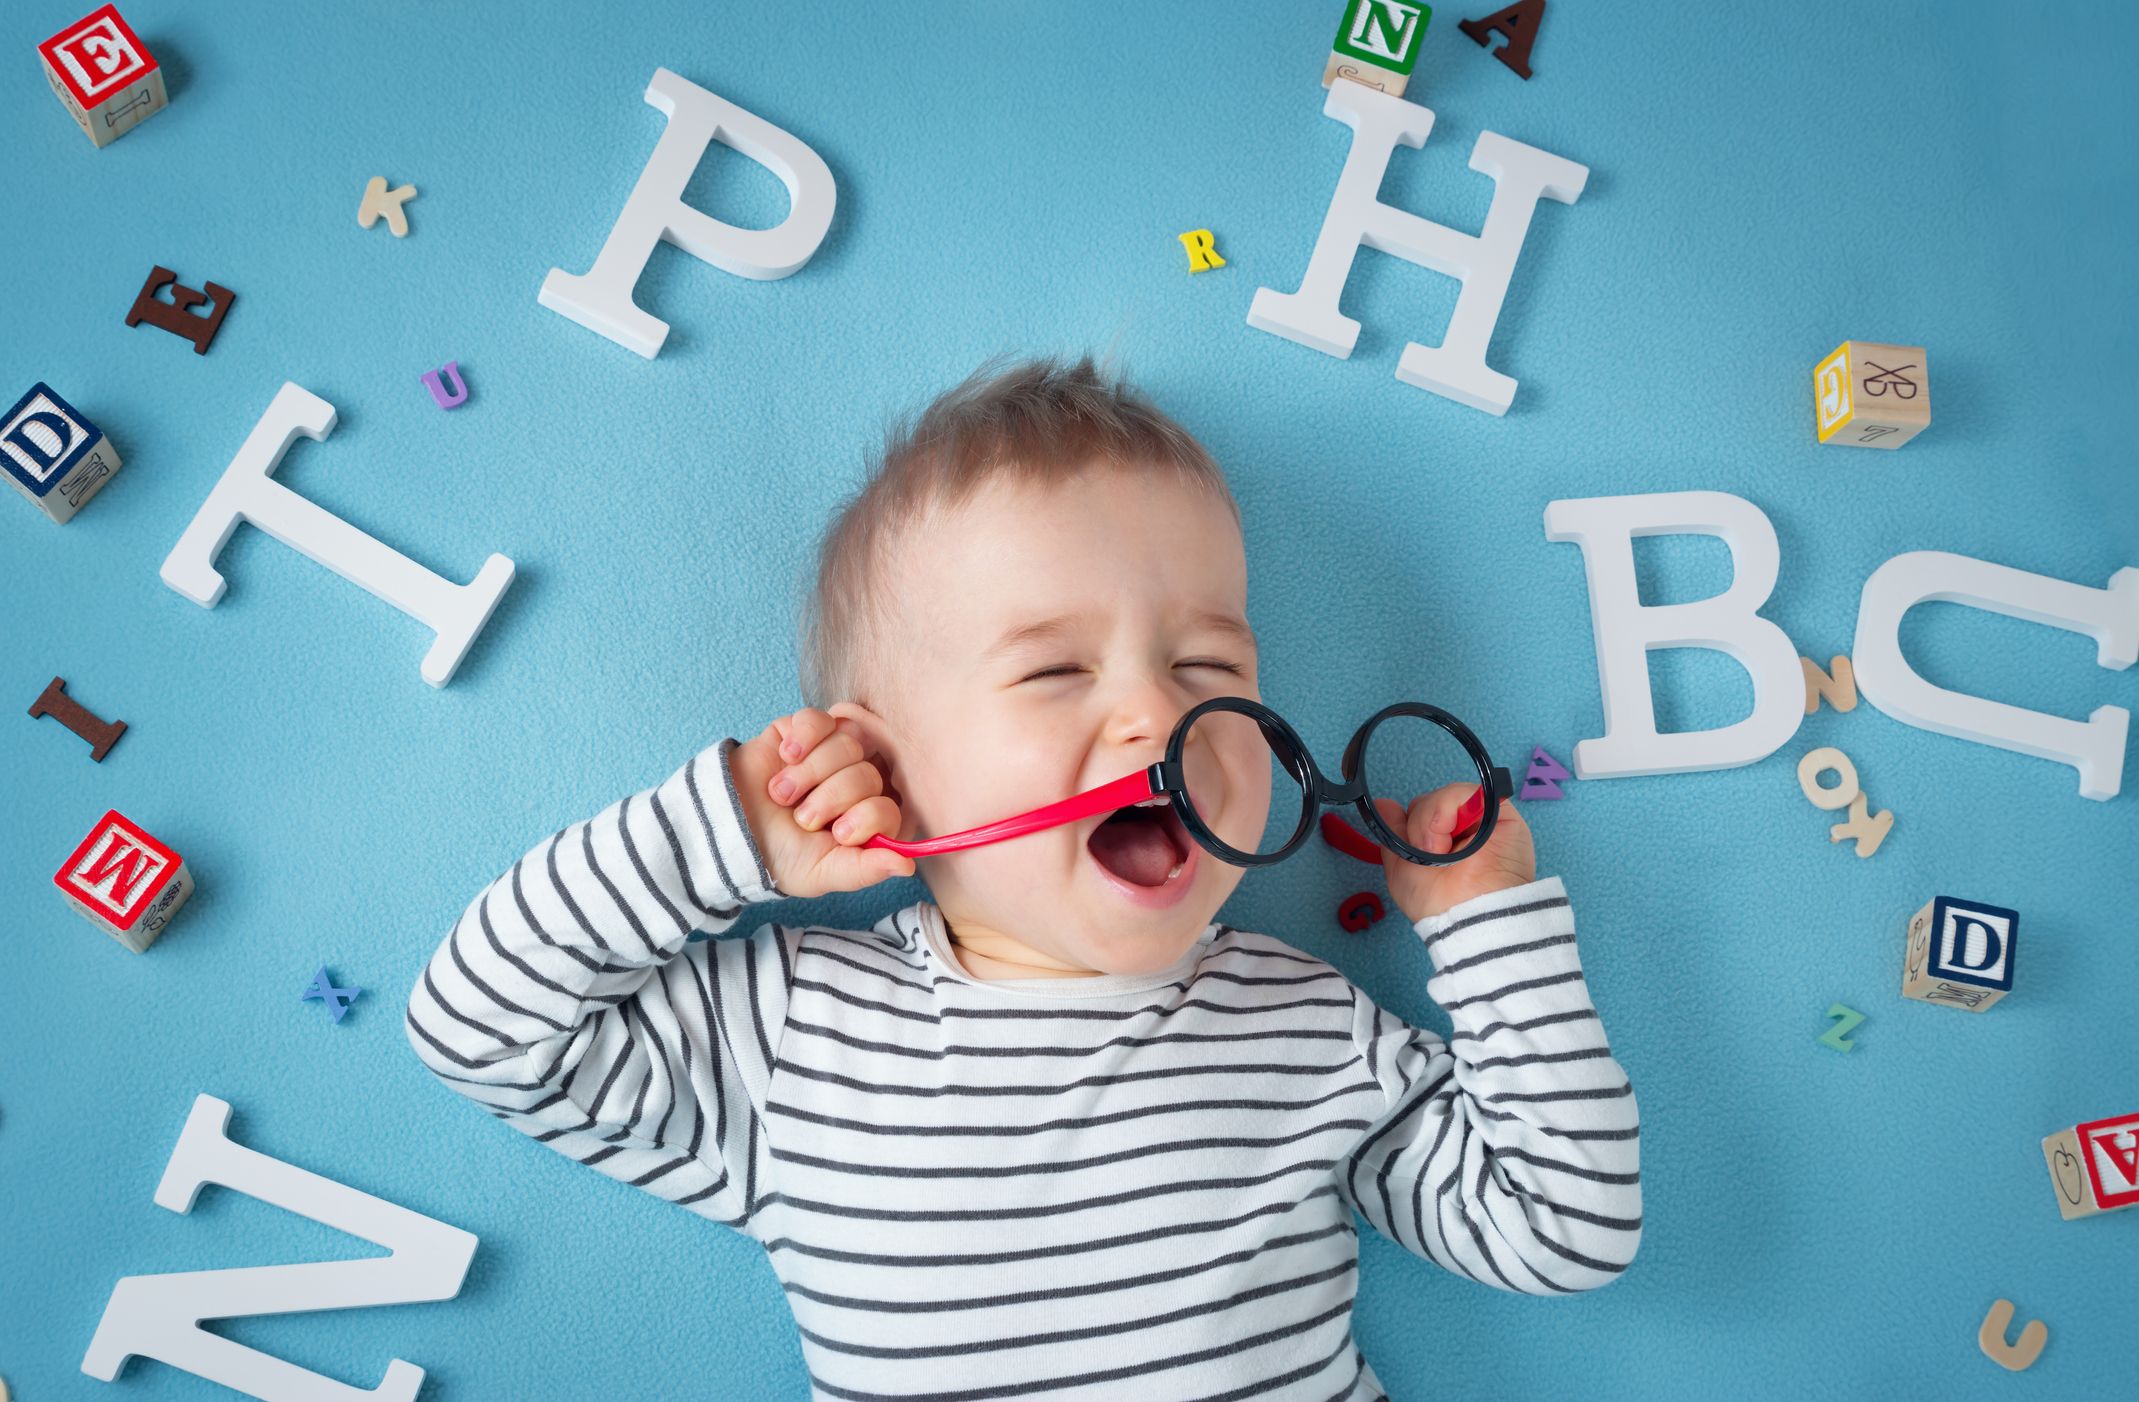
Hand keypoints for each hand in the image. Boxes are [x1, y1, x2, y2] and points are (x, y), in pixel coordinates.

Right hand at [729, 707, 915, 900]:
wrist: (729, 831)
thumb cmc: (779, 856)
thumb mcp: (822, 873)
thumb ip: (865, 870)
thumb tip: (907, 866)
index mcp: (866, 818)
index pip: (891, 807)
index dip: (866, 818)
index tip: (838, 834)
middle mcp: (856, 783)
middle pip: (867, 774)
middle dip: (830, 799)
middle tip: (802, 817)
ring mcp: (832, 753)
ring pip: (847, 744)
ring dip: (809, 775)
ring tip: (782, 794)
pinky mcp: (805, 729)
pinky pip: (820, 719)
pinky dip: (803, 738)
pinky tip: (785, 757)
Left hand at [1372, 784, 1535, 924]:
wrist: (1471, 915)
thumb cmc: (1438, 903)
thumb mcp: (1402, 869)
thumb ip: (1394, 834)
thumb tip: (1383, 804)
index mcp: (1444, 842)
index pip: (1418, 815)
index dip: (1409, 827)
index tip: (1412, 848)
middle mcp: (1463, 828)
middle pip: (1427, 803)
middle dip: (1418, 827)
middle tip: (1428, 855)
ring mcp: (1480, 817)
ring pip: (1440, 796)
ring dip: (1429, 824)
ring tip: (1439, 852)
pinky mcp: (1498, 809)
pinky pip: (1459, 791)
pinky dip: (1442, 812)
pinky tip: (1448, 838)